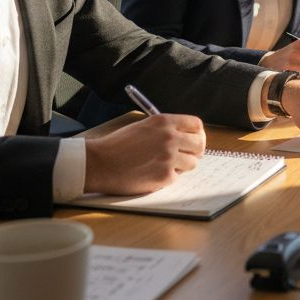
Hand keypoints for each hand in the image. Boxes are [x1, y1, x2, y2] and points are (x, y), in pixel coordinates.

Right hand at [83, 113, 205, 194]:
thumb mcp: (144, 127)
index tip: (194, 140)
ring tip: (162, 165)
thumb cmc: (117, 145)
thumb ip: (166, 129)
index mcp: (164, 121)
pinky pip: (177, 177)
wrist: (99, 163)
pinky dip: (167, 177)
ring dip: (181, 166)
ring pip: (192, 163)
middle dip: (195, 151)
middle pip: (200, 144)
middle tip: (187, 156)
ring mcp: (169, 157)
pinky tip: (151, 173)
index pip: (196, 124)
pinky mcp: (164, 176)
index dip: (197, 134)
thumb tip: (186, 138)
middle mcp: (170, 137)